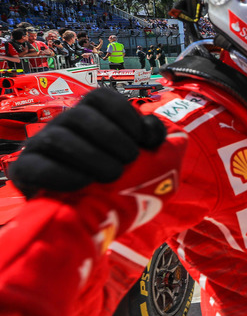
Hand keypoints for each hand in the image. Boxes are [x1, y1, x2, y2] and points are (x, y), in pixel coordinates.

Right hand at [8, 88, 165, 198]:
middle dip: (110, 137)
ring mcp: (41, 145)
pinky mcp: (24, 171)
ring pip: (57, 138)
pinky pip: (36, 167)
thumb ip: (152, 138)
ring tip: (113, 176)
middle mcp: (63, 124)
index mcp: (91, 115)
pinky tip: (84, 184)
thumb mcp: (145, 158)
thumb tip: (152, 131)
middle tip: (129, 160)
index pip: (101, 97)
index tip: (140, 139)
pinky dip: (63, 175)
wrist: (89, 218)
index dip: (124, 114)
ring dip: (90, 156)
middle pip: (79, 114)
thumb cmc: (120, 181)